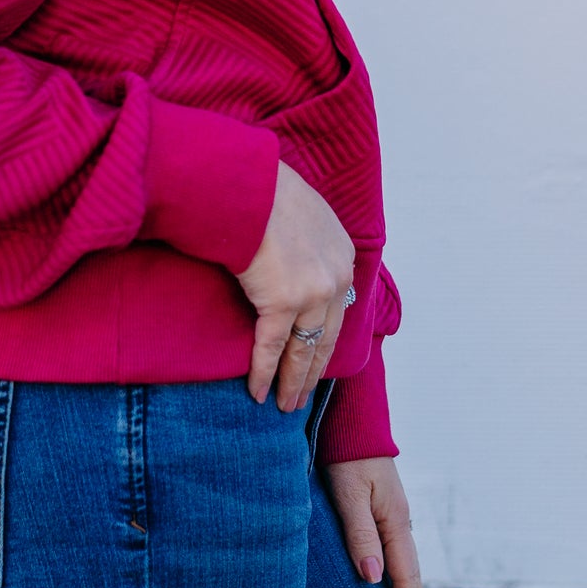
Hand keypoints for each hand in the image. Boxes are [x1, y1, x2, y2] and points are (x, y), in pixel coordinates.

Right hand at [236, 160, 354, 414]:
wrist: (244, 183)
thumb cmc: (262, 189)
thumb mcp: (302, 212)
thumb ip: (306, 242)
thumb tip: (291, 259)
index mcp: (342, 255)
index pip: (337, 310)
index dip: (325, 339)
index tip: (316, 360)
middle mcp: (336, 278)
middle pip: (326, 337)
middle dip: (313, 371)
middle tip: (301, 397)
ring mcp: (312, 293)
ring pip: (303, 351)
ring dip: (292, 382)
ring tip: (284, 404)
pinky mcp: (283, 303)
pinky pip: (271, 348)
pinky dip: (262, 373)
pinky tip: (256, 391)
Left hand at [325, 455, 428, 587]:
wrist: (352, 419)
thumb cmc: (346, 456)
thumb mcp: (349, 495)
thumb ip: (360, 534)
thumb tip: (374, 579)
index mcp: (395, 520)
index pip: (404, 574)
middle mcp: (399, 519)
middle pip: (411, 571)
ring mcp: (393, 512)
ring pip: (405, 560)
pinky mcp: (383, 506)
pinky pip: (396, 548)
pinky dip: (400, 570)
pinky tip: (393, 576)